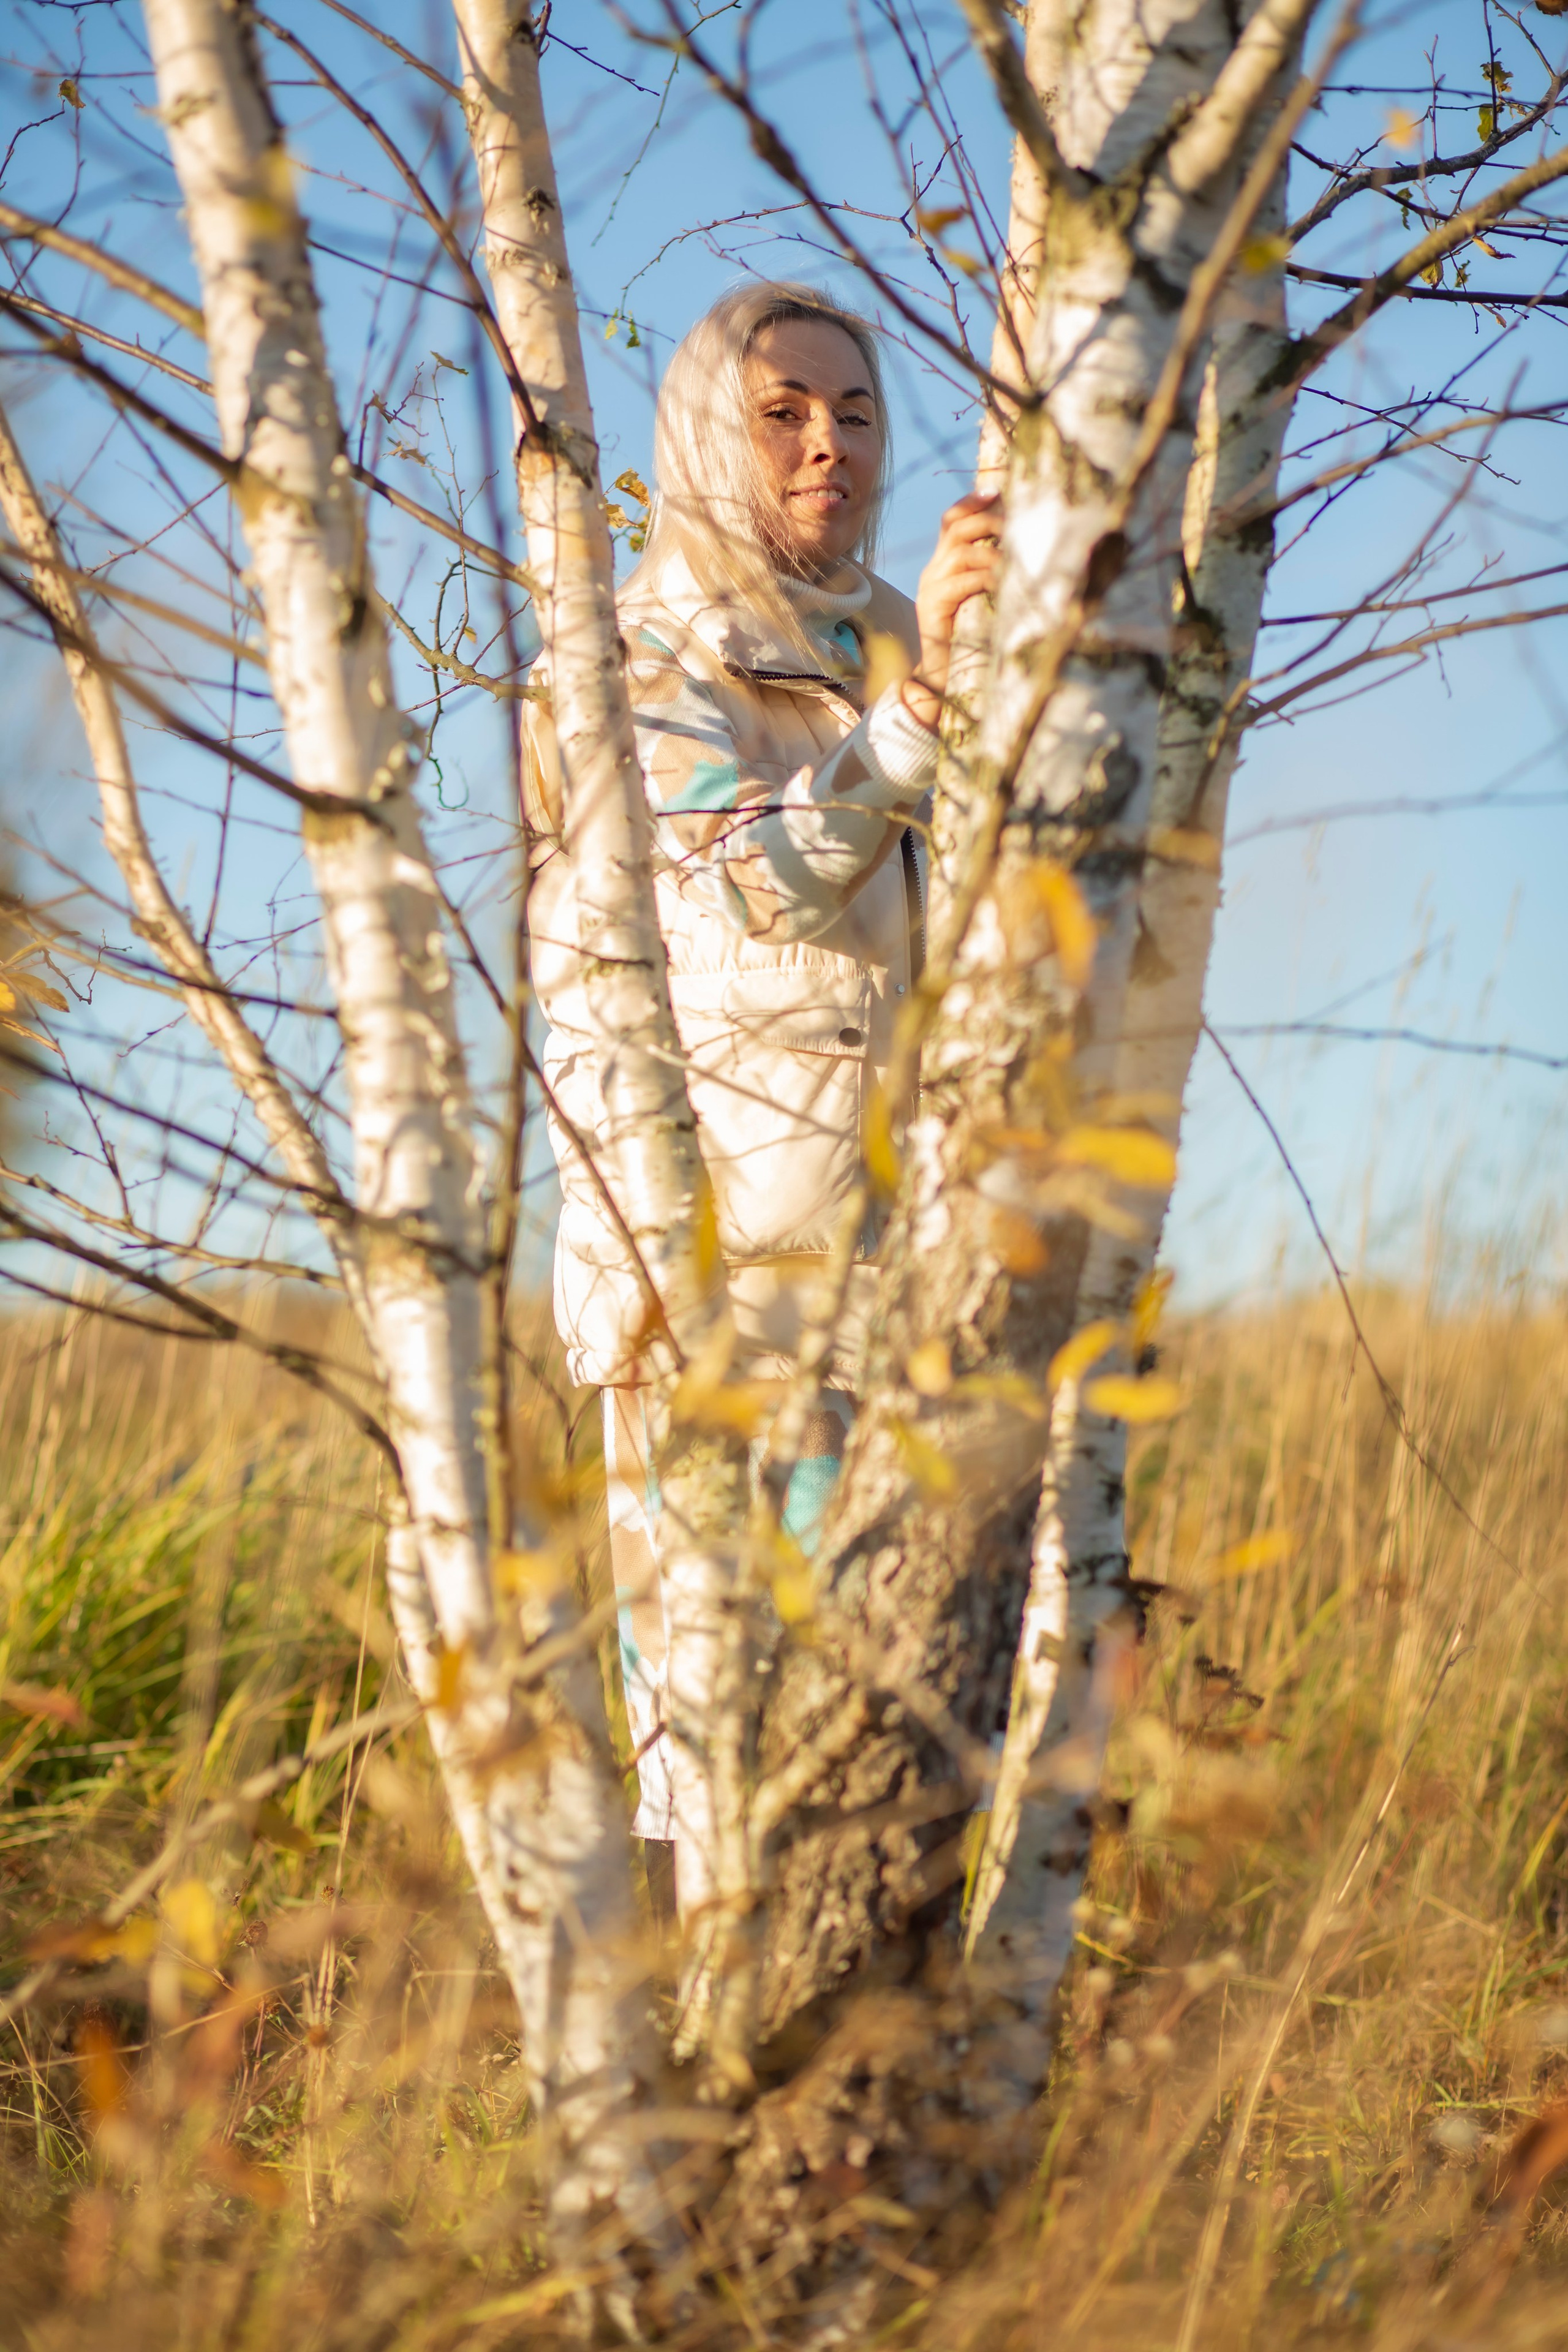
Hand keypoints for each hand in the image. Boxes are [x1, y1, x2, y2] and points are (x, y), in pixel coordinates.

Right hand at [900, 491, 1000, 732]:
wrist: (940, 680)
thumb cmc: (969, 640)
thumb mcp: (981, 600)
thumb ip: (993, 576)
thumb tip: (1028, 554)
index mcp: (943, 564)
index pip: (952, 520)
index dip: (972, 502)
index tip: (996, 490)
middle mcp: (933, 570)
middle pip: (955, 527)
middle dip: (987, 519)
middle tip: (1015, 525)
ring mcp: (931, 587)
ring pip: (960, 551)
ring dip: (991, 549)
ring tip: (1014, 556)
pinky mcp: (933, 607)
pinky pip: (962, 582)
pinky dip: (986, 577)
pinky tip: (1004, 581)